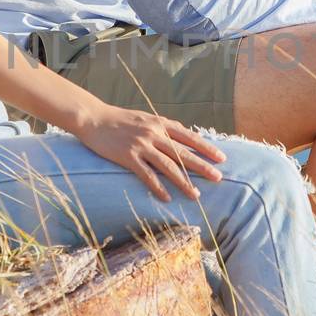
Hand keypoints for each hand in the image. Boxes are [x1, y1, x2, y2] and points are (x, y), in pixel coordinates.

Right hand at [70, 102, 226, 201]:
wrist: (93, 118)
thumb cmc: (120, 119)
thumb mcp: (145, 118)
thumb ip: (162, 127)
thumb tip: (181, 136)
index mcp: (160, 123)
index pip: (189, 137)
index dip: (206, 148)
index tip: (221, 158)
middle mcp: (154, 133)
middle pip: (183, 153)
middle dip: (202, 166)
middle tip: (218, 177)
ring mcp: (141, 145)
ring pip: (168, 166)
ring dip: (183, 182)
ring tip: (195, 195)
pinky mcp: (127, 156)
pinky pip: (146, 175)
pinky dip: (158, 187)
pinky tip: (167, 198)